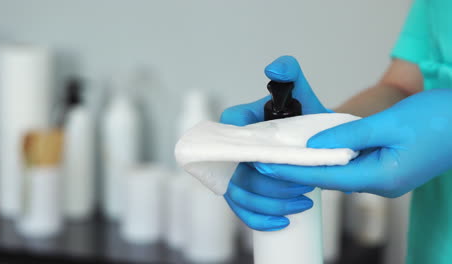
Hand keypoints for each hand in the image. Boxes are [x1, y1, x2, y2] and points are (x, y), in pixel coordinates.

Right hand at [221, 56, 325, 230]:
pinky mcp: (245, 192)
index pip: (228, 137)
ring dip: (270, 204)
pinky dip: (259, 220)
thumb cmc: (304, 116)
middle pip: (236, 174)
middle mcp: (231, 149)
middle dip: (269, 186)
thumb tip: (273, 68)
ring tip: (302, 203)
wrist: (316, 139)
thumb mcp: (300, 92)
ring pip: (240, 196)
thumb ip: (289, 72)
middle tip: (303, 187)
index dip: (249, 153)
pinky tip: (282, 222)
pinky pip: (242, 211)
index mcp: (237, 123)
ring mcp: (236, 172)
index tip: (277, 161)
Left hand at [255, 89, 451, 197]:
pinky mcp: (385, 169)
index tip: (267, 167)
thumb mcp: (390, 123)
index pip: (326, 177)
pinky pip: (351, 165)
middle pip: (329, 178)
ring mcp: (383, 178)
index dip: (294, 172)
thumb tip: (316, 146)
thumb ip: (350, 135)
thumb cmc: (439, 120)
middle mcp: (380, 184)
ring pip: (339, 172)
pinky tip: (316, 148)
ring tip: (285, 153)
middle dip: (298, 170)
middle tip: (269, 159)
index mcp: (382, 177)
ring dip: (313, 163)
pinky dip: (331, 158)